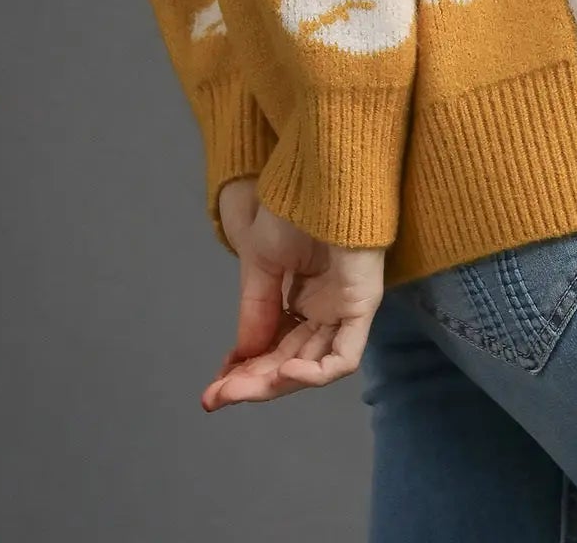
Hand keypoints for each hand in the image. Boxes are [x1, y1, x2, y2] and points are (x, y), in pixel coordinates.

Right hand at [202, 186, 385, 408]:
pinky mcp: (362, 308)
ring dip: (275, 383)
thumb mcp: (261, 263)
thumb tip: (242, 356)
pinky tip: (285, 372)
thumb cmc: (294, 209)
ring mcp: (344, 311)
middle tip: (218, 398)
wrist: (323, 178)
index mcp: (301, 298)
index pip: (273, 347)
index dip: (245, 371)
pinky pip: (344, 356)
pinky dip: (315, 373)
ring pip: (312, 366)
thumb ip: (255, 310)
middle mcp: (324, 310)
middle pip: (288, 361)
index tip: (214, 390)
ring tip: (240, 388)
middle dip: (252, 384)